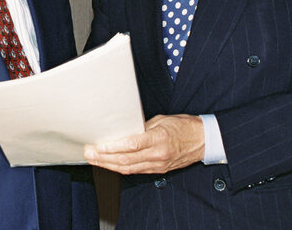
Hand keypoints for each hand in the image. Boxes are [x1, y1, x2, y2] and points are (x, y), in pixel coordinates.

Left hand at [83, 114, 204, 174]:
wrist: (202, 141)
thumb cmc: (183, 126)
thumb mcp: (161, 120)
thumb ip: (142, 127)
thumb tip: (123, 130)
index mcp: (159, 139)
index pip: (132, 145)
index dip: (113, 148)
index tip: (98, 146)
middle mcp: (158, 155)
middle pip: (126, 160)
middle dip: (104, 158)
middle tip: (89, 153)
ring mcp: (158, 165)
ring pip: (129, 168)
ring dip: (109, 165)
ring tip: (94, 159)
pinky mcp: (158, 170)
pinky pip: (136, 171)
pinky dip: (120, 168)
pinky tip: (109, 164)